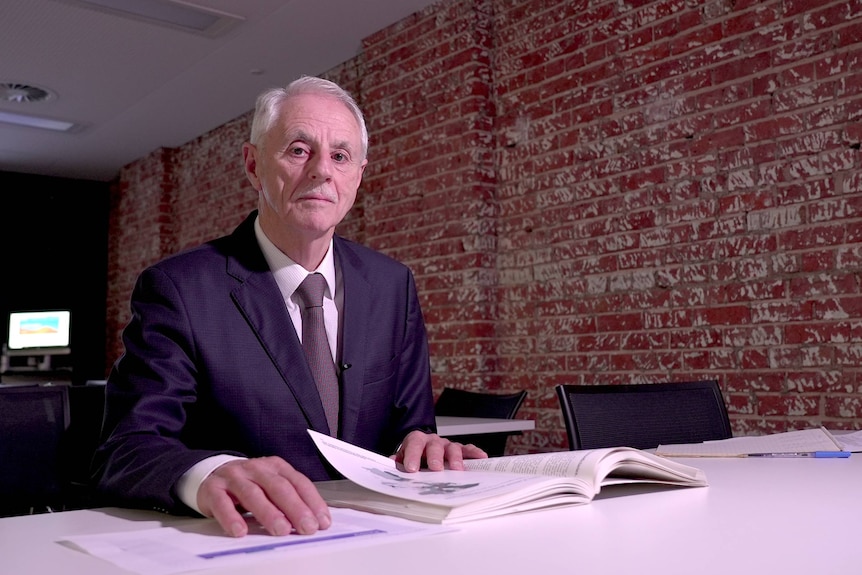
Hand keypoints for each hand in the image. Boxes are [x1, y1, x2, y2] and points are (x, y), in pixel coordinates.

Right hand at [197, 456, 330, 537]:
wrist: (212, 474)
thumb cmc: (250, 484)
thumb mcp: (272, 485)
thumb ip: (290, 499)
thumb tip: (313, 521)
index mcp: (276, 466)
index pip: (299, 482)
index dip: (312, 502)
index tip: (322, 521)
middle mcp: (257, 468)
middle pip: (279, 487)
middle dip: (295, 508)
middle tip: (307, 527)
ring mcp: (235, 477)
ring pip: (253, 494)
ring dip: (268, 513)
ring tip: (281, 530)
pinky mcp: (213, 489)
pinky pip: (222, 503)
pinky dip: (231, 517)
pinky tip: (240, 531)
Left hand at [393, 430, 487, 471]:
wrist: (422, 447)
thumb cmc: (414, 455)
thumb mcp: (402, 458)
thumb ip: (397, 461)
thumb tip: (391, 465)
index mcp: (417, 440)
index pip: (414, 445)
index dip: (412, 456)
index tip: (411, 469)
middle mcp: (433, 440)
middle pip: (435, 446)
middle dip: (435, 457)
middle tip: (435, 469)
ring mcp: (447, 445)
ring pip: (452, 448)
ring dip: (455, 458)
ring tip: (457, 469)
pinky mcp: (459, 450)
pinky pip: (468, 449)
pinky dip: (474, 453)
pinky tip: (481, 458)